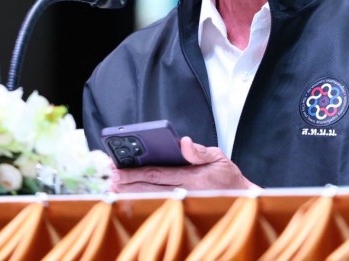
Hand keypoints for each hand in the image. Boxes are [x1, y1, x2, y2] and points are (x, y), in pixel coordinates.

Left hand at [108, 136, 258, 192]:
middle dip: (127, 183)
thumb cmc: (227, 176)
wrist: (240, 198)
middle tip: (108, 179)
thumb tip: (184, 142)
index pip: (158, 173)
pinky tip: (128, 197)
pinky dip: (140, 200)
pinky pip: (156, 203)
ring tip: (112, 188)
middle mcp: (184, 191)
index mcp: (192, 176)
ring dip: (130, 193)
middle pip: (149, 187)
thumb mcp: (219, 157)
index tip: (118, 169)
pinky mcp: (181, 207)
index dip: (135, 171)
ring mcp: (181, 201)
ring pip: (150, 197)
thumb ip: (200, 152)